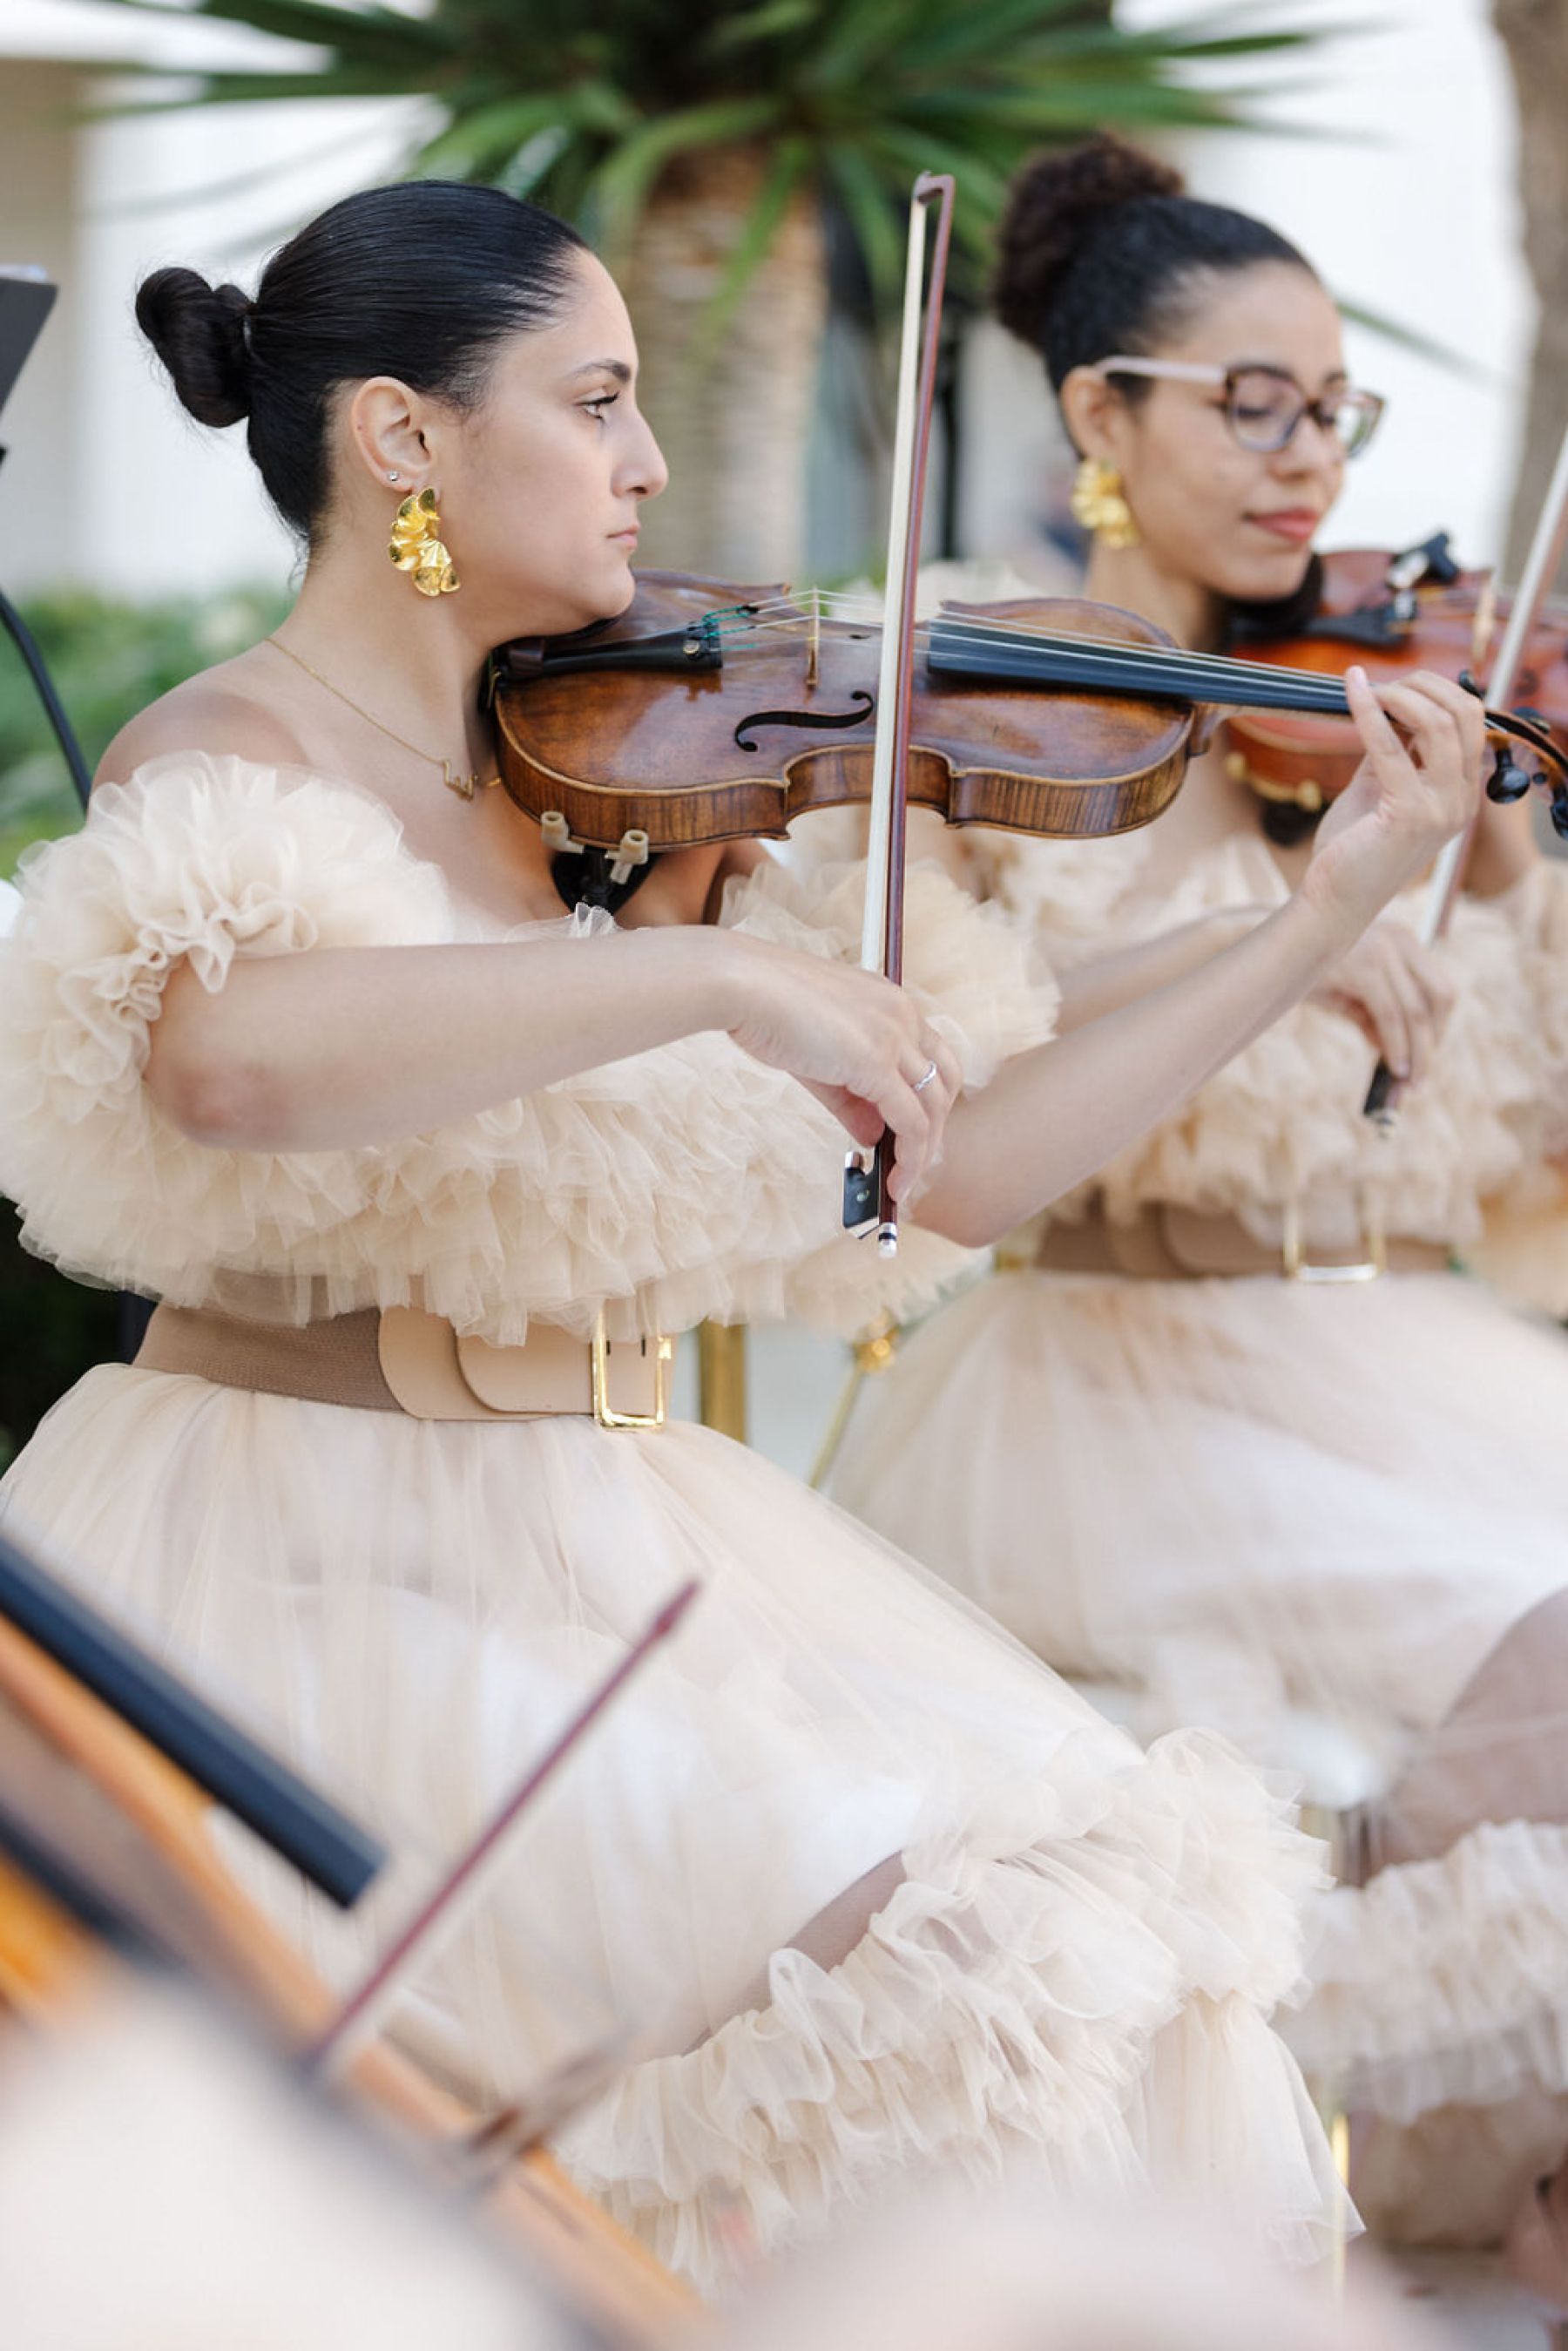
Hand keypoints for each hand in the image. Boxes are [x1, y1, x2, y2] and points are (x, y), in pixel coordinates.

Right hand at [720, 934, 962, 1202]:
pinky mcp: (877, 1063)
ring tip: (902, 1184)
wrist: (739, 984)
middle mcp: (903, 1014)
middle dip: (936, 1127)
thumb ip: (851, 1097)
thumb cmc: (766, 1009)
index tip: (911, 1133)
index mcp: (890, 1001)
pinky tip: (894, 1181)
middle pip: (945, 1080)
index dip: (928, 1098)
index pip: (930, 1055)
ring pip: (933, 1107)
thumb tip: (873, 1136)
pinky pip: (911, 1123)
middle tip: (914, 1163)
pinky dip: (909, 1158)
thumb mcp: (818, 1057)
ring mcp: (894, 1037)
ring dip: (922, 1153)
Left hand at [1299, 668, 1484, 943]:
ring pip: (1439, 724)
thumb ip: (1394, 750)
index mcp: (1460, 793)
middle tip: (1383, 682)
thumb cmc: (1353, 848)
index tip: (1397, 684)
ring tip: (1366, 686)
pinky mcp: (1410, 814)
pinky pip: (1391, 747)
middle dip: (1423, 685)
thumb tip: (1389, 704)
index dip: (1436, 691)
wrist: (1335, 899)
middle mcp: (1461, 800)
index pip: (1471, 722)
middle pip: (1464, 714)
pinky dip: (1368, 712)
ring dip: (1399, 694)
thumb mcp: (1379, 788)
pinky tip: (1350, 691)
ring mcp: (1441, 808)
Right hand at [1309, 918, 1456, 1086]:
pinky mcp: (1365, 969)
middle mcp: (1400, 940)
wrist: (1268, 951)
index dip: (1439, 1027)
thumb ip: (1374, 1019)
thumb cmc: (1307, 971)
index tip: (1427, 1058)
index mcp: (1402, 940)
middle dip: (1433, 1043)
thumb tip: (1394, 1053)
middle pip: (1440, 998)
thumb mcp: (1349, 995)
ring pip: (1417, 1012)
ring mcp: (1384, 952)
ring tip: (1409, 1082)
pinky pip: (1391, 1017)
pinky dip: (1397, 1047)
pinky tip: (1393, 1068)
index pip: (1439, 987)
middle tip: (1420, 1079)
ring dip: (1418, 1054)